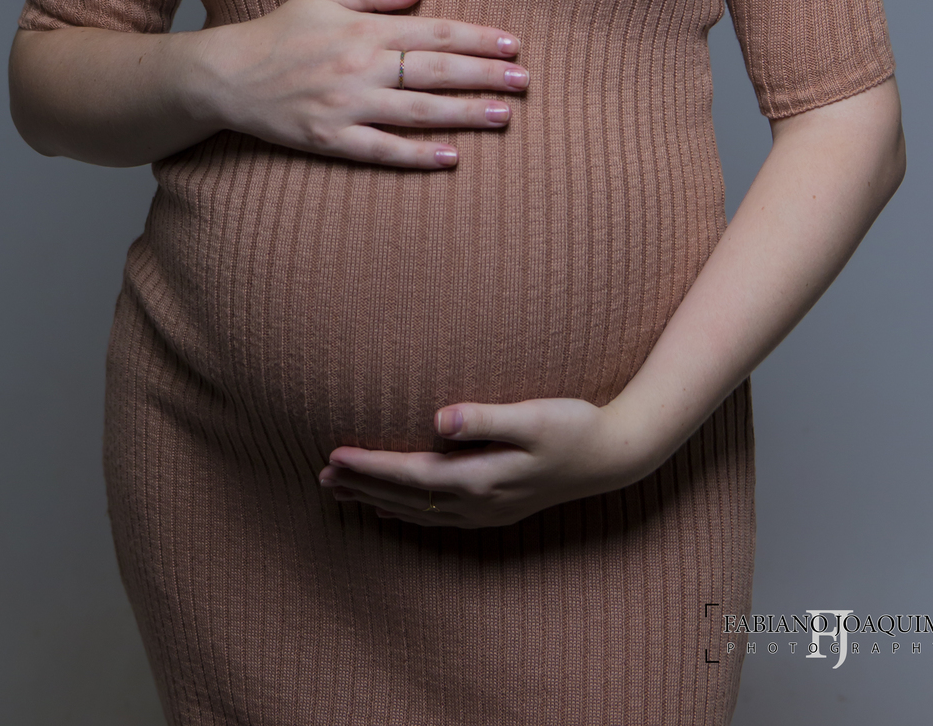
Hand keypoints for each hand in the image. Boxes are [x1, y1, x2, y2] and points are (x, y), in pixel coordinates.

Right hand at [186, 0, 528, 169]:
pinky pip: (383, 150)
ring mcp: (347, 105)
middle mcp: (361, 66)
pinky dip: (418, 155)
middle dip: (485, 75)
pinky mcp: (330, 139)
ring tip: (504, 115)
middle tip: (525, 81)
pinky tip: (452, 157)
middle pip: (437, 71)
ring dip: (465, 114)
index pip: (436, 31)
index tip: (513, 44)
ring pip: (418, 112)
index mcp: (364, 29)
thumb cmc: (279, 31)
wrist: (227, 75)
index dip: (479, 38)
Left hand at [319, 396, 656, 528]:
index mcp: (482, 478)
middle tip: (321, 475)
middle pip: (407, 498)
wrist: (612, 457)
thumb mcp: (532, 415)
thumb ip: (485, 418)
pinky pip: (436, 517)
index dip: (370, 467)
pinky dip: (406, 512)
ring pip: (418, 512)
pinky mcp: (495, 508)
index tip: (334, 455)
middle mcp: (478, 502)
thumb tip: (439, 419)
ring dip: (377, 500)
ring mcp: (486, 511)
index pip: (411, 475)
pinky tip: (392, 506)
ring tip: (341, 491)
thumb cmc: (574, 425)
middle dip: (362, 486)